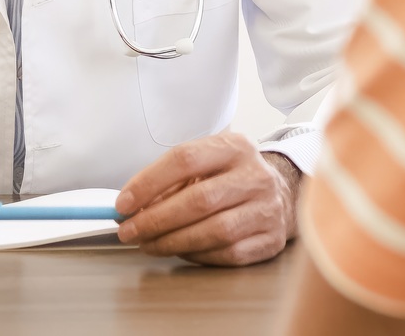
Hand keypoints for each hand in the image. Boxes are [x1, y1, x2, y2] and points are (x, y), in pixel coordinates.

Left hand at [115, 132, 299, 265]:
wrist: (280, 193)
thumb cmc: (230, 178)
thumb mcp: (205, 165)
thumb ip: (170, 182)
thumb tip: (130, 208)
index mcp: (234, 147)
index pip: (185, 159)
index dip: (149, 182)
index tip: (123, 204)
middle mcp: (255, 175)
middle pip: (199, 200)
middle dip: (156, 220)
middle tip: (129, 231)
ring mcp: (267, 208)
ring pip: (214, 231)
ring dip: (173, 242)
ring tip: (149, 244)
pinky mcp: (271, 239)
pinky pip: (228, 253)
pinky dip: (198, 255)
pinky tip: (181, 251)